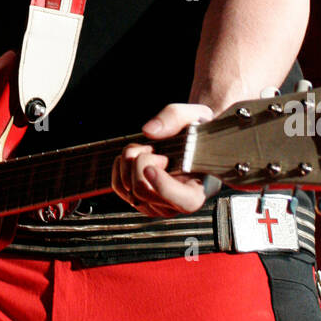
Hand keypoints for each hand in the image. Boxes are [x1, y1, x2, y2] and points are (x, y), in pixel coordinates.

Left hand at [112, 102, 214, 216]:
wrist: (192, 141)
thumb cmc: (197, 132)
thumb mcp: (196, 115)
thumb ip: (175, 116)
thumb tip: (149, 131)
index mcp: (201, 186)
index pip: (186, 202)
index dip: (164, 187)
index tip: (150, 168)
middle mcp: (178, 202)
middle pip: (145, 192)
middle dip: (141, 162)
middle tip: (154, 149)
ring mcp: (157, 205)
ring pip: (129, 190)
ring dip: (129, 163)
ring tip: (147, 150)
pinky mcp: (140, 199)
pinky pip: (118, 187)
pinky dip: (120, 167)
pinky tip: (134, 156)